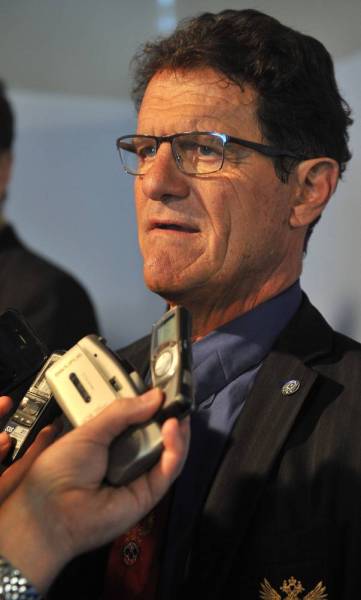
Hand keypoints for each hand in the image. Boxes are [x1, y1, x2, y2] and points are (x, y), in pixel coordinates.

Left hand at [0, 388, 189, 593]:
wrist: (50, 511)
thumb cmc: (59, 471)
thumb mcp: (90, 430)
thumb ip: (122, 412)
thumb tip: (155, 396)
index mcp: (108, 442)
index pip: (137, 421)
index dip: (151, 406)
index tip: (162, 390)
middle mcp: (125, 458)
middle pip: (156, 435)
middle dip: (168, 416)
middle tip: (176, 397)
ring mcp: (138, 476)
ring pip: (168, 452)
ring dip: (176, 431)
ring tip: (177, 410)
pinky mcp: (148, 494)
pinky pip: (168, 471)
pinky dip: (175, 449)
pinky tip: (173, 430)